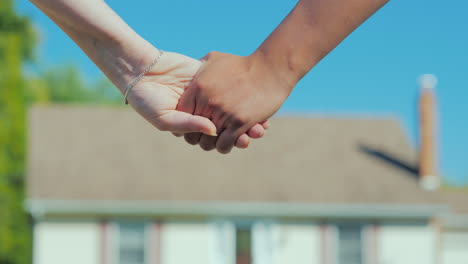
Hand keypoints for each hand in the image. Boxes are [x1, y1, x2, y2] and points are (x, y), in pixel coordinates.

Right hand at [126, 51, 266, 147]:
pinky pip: (226, 88)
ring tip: (259, 118)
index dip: (229, 141)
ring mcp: (204, 96)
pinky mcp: (206, 78)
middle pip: (225, 124)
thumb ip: (189, 125)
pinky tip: (254, 97)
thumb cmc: (147, 100)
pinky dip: (239, 92)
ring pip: (228, 107)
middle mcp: (199, 113)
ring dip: (244, 113)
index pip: (214, 138)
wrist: (140, 70)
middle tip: (257, 133)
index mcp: (190, 126)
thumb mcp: (165, 118)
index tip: (244, 141)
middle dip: (241, 129)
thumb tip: (214, 131)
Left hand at [177, 51, 293, 153]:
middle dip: (198, 137)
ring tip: (219, 140)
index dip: (186, 123)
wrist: (270, 69)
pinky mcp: (239, 123)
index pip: (181, 114)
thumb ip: (198, 68)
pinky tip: (231, 142)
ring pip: (207, 142)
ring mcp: (223, 113)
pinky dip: (225, 146)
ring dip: (213, 144)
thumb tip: (187, 73)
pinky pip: (224, 145)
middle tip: (207, 136)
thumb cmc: (243, 63)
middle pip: (192, 132)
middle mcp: (207, 102)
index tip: (194, 124)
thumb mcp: (214, 59)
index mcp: (198, 87)